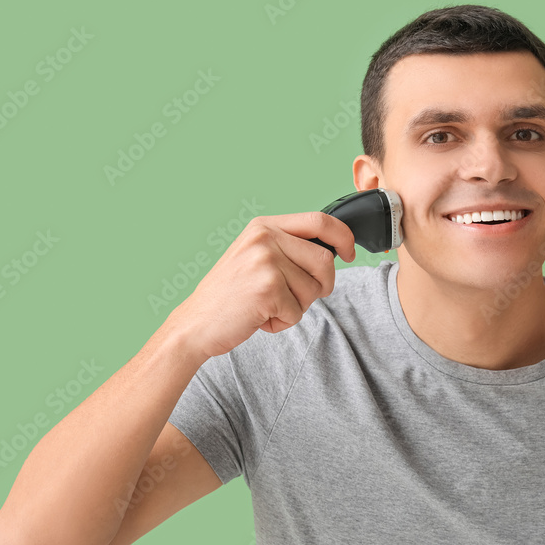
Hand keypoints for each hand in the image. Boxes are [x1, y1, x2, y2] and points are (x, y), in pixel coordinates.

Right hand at [165, 211, 355, 358]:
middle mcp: (265, 238)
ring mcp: (266, 262)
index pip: (320, 220)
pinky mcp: (267, 289)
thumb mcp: (255, 256)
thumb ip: (288, 247)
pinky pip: (297, 312)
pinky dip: (283, 322)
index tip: (349, 253)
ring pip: (314, 289)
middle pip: (325, 260)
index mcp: (264, 226)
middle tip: (296, 299)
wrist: (195, 323)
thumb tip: (333, 250)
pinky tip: (260, 318)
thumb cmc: (230, 295)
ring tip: (267, 306)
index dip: (343, 237)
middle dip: (321, 286)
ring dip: (296, 307)